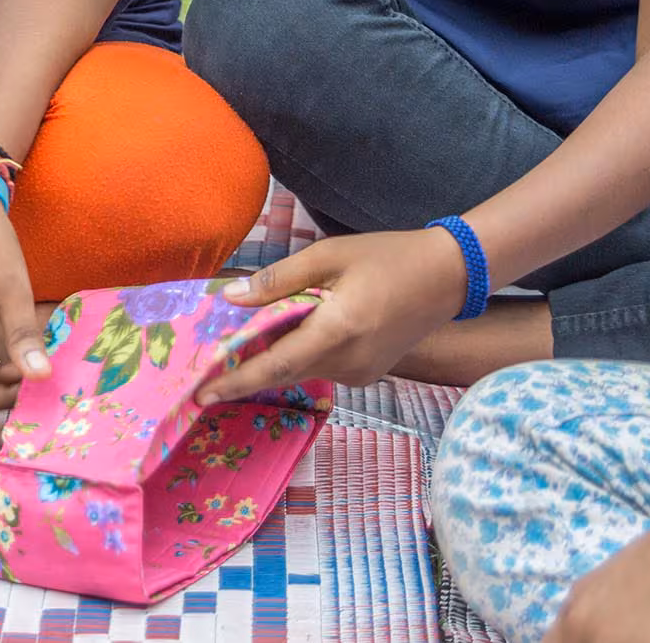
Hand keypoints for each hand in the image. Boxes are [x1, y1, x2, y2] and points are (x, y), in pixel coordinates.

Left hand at [199, 228, 466, 401]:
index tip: (202, 393)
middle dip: (244, 372)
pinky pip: (320, 367)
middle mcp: (349, 361)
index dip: (237, 380)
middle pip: (284, 371)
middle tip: (204, 374)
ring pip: (301, 369)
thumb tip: (231, 297)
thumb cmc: (387, 257)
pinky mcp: (366, 374)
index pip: (277, 363)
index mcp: (339, 329)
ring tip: (238, 343)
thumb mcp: (329, 255)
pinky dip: (298, 354)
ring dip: (272, 357)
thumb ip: (278, 279)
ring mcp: (360, 373)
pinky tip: (287, 334)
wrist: (447, 276)